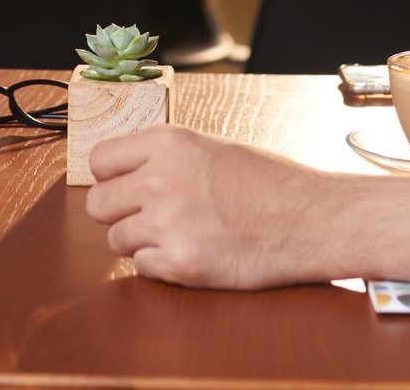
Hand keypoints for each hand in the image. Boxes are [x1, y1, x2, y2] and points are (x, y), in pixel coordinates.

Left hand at [84, 125, 338, 288]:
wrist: (312, 218)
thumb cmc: (271, 182)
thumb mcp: (212, 147)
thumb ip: (165, 158)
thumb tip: (125, 174)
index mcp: (167, 142)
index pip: (99, 160)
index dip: (110, 177)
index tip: (123, 187)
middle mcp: (160, 179)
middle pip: (97, 204)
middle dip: (118, 213)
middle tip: (147, 217)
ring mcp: (168, 223)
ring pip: (115, 240)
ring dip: (141, 242)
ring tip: (178, 235)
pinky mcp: (181, 263)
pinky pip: (141, 268)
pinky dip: (161, 266)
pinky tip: (192, 253)